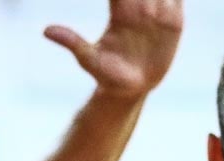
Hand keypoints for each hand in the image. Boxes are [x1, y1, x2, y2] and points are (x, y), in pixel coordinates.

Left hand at [45, 0, 182, 98]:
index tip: (121, 1)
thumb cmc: (107, 76)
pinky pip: (178, 0)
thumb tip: (45, 31)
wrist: (131, 90)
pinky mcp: (173, 21)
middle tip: (140, 1)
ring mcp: (157, 13)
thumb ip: (72, 42)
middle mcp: (138, 7)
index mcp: (120, 12)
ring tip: (159, 0)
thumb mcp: (89, 61)